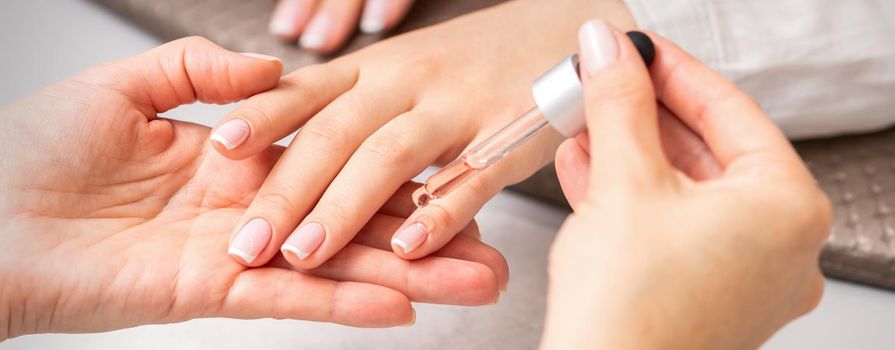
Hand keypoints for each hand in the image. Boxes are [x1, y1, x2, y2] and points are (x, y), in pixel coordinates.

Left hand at [0, 37, 504, 340]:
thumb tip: (265, 67)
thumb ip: (198, 73)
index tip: (451, 169)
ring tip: (479, 284)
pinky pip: (294, 300)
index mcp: (234, 157)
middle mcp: (250, 207)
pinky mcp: (213, 290)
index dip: (393, 169)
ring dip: (412, 278)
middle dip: (428, 238)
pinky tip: (405, 303)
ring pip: (340, 265)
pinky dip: (347, 301)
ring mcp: (238, 252)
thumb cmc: (33, 150)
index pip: (334, 158)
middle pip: (357, 221)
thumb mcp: (124, 87)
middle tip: (492, 253)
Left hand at [210, 0, 633, 270]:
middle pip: (337, 132)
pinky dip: (439, 212)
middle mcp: (411, 81)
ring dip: (344, 208)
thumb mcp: (405, 63)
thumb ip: (350, 96)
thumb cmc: (477, 57)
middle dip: (287, 189)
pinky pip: (471, 177)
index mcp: (379, 66)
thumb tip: (278, 131)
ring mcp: (461, 106)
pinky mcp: (511, 134)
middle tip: (249, 240)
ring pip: (390, 156)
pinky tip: (408, 248)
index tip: (219, 147)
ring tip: (304, 254)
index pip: (309, 90)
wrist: (566, 25)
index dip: (264, 117)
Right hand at [542, 23, 831, 348]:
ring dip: (631, 152)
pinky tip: (589, 168)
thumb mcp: (623, 183)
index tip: (635, 51)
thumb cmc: (631, 315)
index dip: (673, 72)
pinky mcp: (706, 295)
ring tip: (587, 121)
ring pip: (685, 191)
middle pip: (707, 152)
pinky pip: (673, 227)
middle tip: (605, 82)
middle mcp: (780, 246)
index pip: (731, 111)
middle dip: (645, 115)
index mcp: (788, 209)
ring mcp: (746, 276)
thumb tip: (612, 55)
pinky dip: (632, 195)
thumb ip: (620, 106)